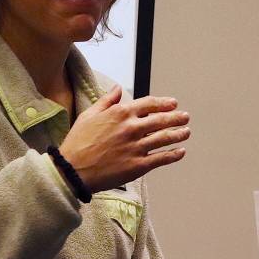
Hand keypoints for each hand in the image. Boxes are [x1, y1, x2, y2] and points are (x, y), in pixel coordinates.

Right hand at [58, 85, 190, 192]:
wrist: (73, 170)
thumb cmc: (78, 142)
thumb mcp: (88, 115)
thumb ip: (106, 101)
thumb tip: (117, 88)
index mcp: (120, 113)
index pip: (149, 104)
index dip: (164, 103)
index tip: (173, 103)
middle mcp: (131, 128)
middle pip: (162, 120)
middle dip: (176, 117)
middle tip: (185, 117)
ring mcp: (136, 147)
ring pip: (165, 138)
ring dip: (179, 134)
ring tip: (186, 132)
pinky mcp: (138, 165)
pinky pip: (162, 158)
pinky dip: (174, 154)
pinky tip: (181, 152)